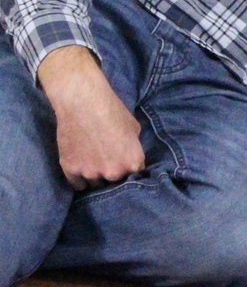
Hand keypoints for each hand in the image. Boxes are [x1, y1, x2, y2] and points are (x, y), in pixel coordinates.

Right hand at [37, 45, 144, 189]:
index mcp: (133, 163)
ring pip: (95, 185)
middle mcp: (114, 173)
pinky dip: (79, 180)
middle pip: (115, 183)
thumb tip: (131, 157)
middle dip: (113, 175)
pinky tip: (80, 171)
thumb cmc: (112, 111)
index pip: (135, 176)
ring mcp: (91, 173)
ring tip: (92, 165)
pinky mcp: (70, 170)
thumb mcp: (134, 129)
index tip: (124, 166)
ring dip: (95, 178)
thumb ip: (134, 148)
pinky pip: (77, 185)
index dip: (129, 170)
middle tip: (107, 162)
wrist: (83, 102)